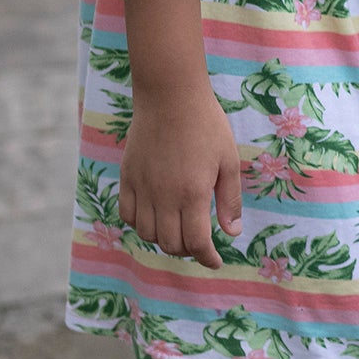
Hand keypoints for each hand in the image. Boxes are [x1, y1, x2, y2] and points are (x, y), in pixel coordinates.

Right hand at [121, 86, 245, 265]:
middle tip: (200, 243)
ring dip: (164, 239)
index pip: (196, 242)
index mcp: (192, 193)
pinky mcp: (128, 177)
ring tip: (179, 229)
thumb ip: (229, 200)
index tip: (216, 261)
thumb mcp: (228, 162)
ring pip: (147, 233)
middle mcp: (164, 196)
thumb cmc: (207, 126)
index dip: (207, 257)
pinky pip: (127, 214)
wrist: (171, 96)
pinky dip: (141, 223)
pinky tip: (156, 216)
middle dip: (188, 250)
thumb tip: (231, 232)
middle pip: (170, 244)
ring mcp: (142, 187)